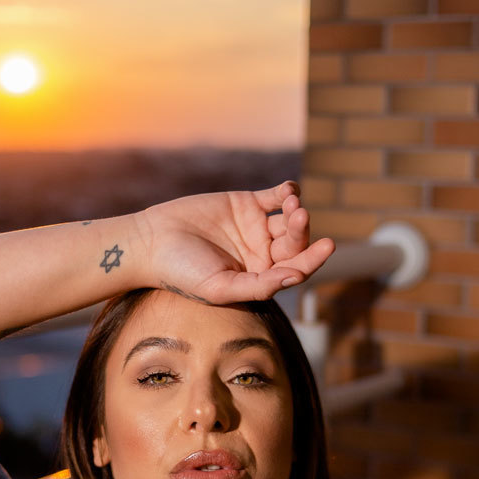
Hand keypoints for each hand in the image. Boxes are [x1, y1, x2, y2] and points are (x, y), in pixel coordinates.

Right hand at [134, 181, 334, 304]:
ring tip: (292, 204)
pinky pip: (275, 197)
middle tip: (301, 216)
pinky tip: (290, 191)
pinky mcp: (246, 204)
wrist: (152, 243)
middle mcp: (262, 255)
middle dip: (302, 231)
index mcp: (259, 279)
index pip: (294, 270)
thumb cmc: (182, 273)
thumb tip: (295, 278)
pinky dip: (287, 192)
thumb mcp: (220, 288)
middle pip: (295, 244)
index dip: (313, 259)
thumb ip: (258, 286)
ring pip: (288, 220)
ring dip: (296, 211)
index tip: (326, 246)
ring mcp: (256, 229)